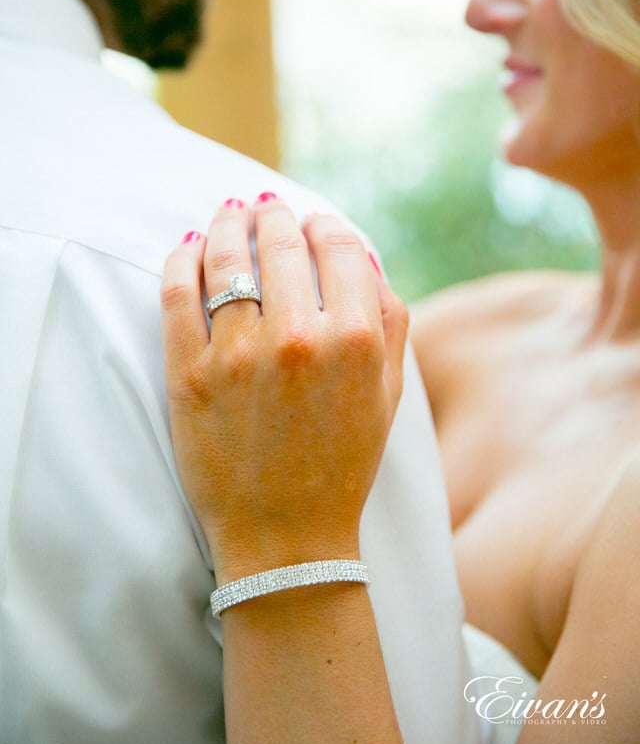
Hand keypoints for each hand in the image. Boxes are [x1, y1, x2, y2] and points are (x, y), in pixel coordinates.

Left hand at [160, 196, 407, 584]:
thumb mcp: (390, 395)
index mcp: (358, 339)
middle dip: (274, 215)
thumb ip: (390, 321)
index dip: (323, 224)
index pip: (338, 245)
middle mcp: (301, 337)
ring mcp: (240, 354)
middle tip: (265, 205)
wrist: (287, 538)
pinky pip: (179, 293)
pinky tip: (189, 246)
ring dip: (228, 224)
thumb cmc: (343, 464)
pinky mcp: (190, 373)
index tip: (311, 221)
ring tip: (228, 212)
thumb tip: (364, 259)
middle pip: (282, 242)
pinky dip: (182, 259)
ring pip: (227, 257)